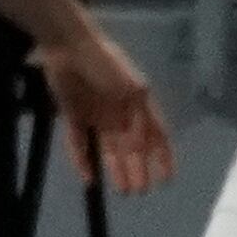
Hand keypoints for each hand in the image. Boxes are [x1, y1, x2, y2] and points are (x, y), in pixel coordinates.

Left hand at [34, 26, 174, 194]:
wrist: (69, 46)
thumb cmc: (106, 64)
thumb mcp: (132, 89)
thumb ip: (139, 119)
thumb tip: (140, 149)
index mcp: (137, 105)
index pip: (156, 135)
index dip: (163, 156)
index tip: (167, 178)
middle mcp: (119, 113)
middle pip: (131, 148)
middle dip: (138, 169)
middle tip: (140, 191)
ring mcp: (95, 116)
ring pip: (108, 150)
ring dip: (115, 170)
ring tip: (122, 190)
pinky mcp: (73, 116)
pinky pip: (78, 143)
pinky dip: (83, 160)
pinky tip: (89, 179)